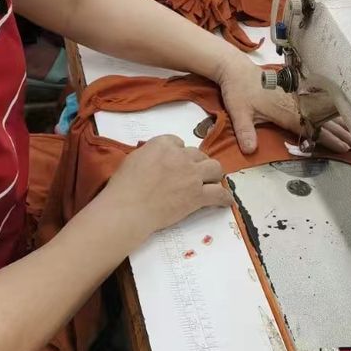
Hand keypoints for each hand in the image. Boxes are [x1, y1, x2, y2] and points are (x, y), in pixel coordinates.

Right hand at [103, 134, 232, 238]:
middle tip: (193, 174)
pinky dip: (224, 197)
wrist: (129, 208)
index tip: (176, 162)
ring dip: (213, 174)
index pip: (179, 142)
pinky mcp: (198, 195)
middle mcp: (181, 156)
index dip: (178, 153)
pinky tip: (226, 200)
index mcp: (163, 144)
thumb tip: (155, 159)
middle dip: (197, 163)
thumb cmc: (123, 186)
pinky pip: (219, 194)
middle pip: (198, 154)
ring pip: (215, 168)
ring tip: (211, 182)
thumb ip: (150, 154)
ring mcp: (192, 175)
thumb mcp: (134, 158)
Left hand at [214, 54, 350, 154]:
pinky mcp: (291, 92)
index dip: (327, 139)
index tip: (343, 148)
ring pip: (320, 111)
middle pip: (321, 120)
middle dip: (339, 132)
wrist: (236, 68)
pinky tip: (335, 114)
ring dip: (336, 121)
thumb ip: (245, 132)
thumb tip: (250, 151)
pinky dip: (326, 110)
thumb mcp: (238, 112)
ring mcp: (294, 96)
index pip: (311, 128)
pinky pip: (314, 103)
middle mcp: (293, 103)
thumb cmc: (238, 90)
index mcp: (285, 111)